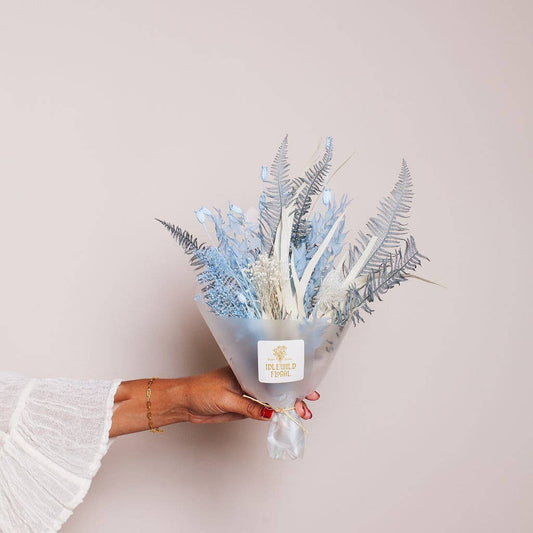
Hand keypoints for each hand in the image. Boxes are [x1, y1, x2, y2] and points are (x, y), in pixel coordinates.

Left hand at [177, 366, 319, 423]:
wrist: (185, 403)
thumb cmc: (201, 391)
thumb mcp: (226, 398)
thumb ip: (249, 407)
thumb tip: (271, 413)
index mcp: (247, 370)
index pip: (274, 375)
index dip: (292, 382)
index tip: (307, 389)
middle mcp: (251, 380)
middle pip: (278, 388)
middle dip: (295, 396)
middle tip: (308, 407)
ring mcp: (249, 394)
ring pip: (274, 400)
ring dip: (288, 406)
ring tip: (303, 414)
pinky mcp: (245, 407)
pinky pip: (265, 410)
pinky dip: (277, 414)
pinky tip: (287, 418)